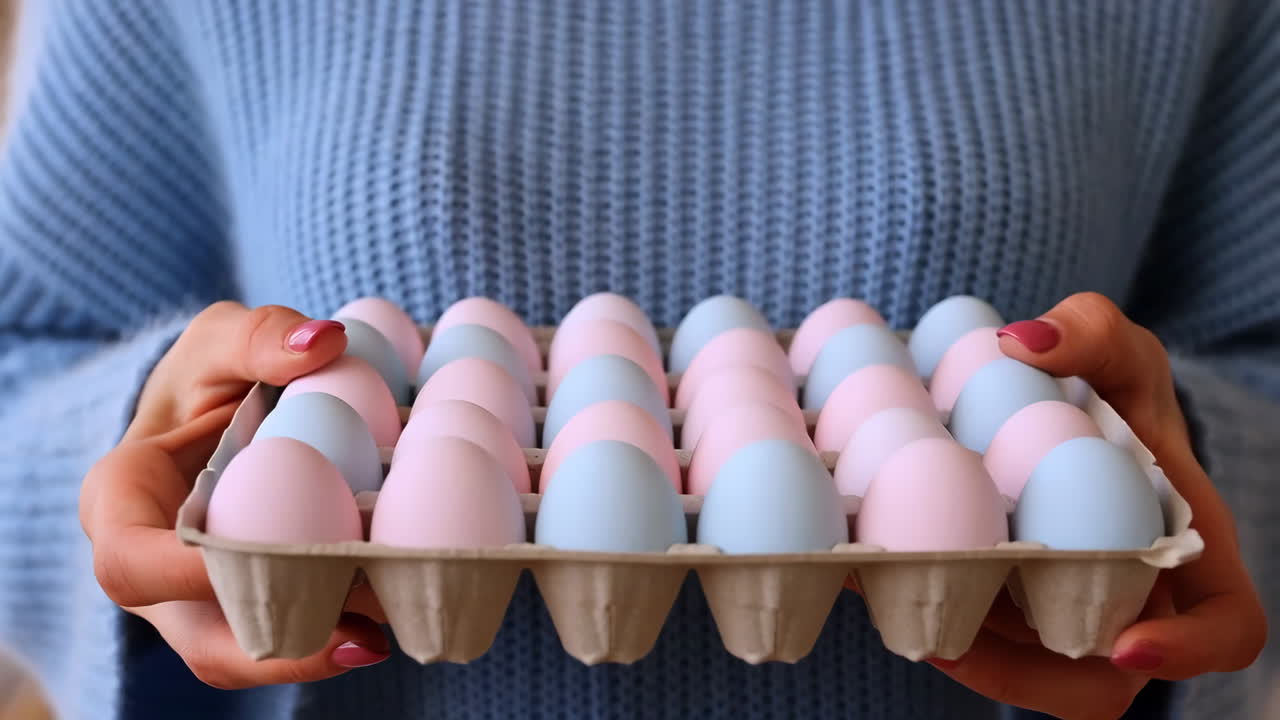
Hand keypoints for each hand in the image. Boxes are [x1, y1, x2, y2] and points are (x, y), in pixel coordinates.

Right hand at [80, 302, 390, 688]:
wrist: (221, 411)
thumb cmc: (207, 376)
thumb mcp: (220, 339)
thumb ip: (259, 336)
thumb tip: (325, 343)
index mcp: (121, 505)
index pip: (132, 561)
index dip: (189, 577)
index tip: (265, 560)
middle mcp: (154, 572)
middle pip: (197, 634)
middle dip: (273, 642)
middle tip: (355, 633)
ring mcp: (204, 600)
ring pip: (245, 653)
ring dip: (313, 654)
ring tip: (383, 637)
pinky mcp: (256, 605)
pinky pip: (288, 634)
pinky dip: (337, 631)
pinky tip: (397, 616)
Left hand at [923, 292, 1265, 718]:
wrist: (1055, 405)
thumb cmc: (1111, 384)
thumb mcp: (1115, 346)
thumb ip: (1091, 331)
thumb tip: (1023, 344)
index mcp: (1185, 546)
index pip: (1225, 626)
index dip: (1188, 650)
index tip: (1125, 643)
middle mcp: (1130, 595)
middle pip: (1102, 676)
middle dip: (1027, 673)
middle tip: (953, 640)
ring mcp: (1065, 607)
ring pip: (1023, 666)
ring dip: (958, 648)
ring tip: (887, 600)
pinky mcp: (1006, 607)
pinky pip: (972, 633)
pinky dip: (922, 609)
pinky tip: (864, 572)